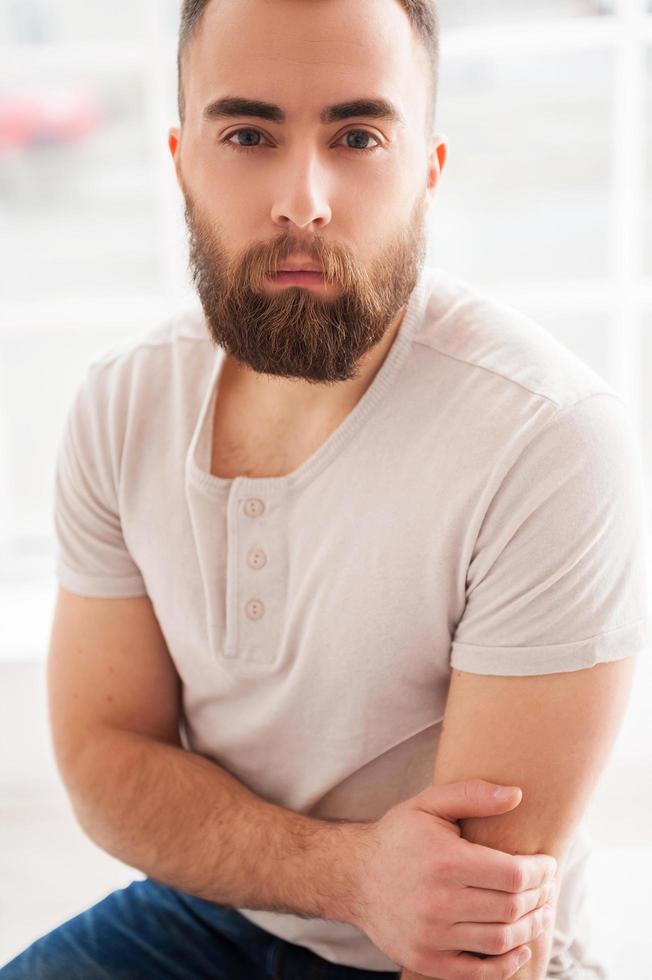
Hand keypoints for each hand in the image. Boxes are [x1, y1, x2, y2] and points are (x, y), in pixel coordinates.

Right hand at [349, 779, 557, 978]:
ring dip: (530, 927)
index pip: (514, 874)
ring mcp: (432, 936)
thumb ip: (472, 795)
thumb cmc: (399, 836)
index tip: (548, 864)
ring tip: (540, 912)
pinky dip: (507, 964)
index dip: (541, 871)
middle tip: (549, 888)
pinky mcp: (426, 961)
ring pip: (501, 940)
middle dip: (541, 897)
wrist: (354, 876)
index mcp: (444, 861)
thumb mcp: (429, 803)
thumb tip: (516, 795)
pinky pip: (479, 972)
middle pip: (512, 907)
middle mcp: (438, 902)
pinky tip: (520, 948)